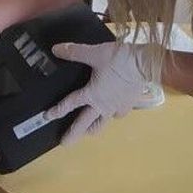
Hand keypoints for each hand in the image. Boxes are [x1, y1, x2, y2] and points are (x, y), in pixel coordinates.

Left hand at [44, 41, 164, 144]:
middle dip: (74, 134)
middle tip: (65, 143)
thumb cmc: (118, 59)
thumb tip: (56, 49)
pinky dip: (112, 115)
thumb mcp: (94, 53)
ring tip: (88, 132)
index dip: (57, 110)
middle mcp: (102, 105)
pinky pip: (117, 114)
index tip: (47, 117)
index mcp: (91, 94)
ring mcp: (116, 107)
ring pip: (102, 123)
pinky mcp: (128, 105)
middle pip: (85, 124)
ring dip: (93, 128)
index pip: (70, 104)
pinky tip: (112, 111)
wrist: (145, 64)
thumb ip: (74, 52)